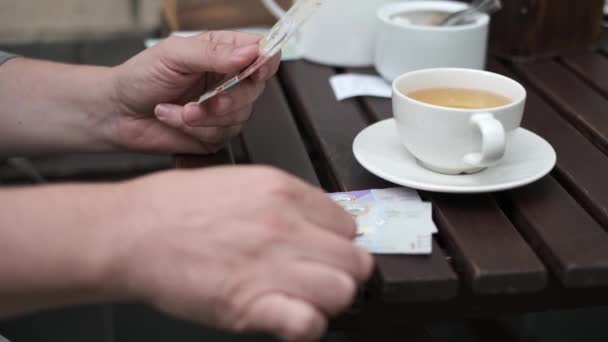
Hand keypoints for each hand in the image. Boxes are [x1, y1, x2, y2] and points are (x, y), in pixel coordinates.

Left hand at [110, 31, 280, 153]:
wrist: (117, 113)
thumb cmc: (140, 78)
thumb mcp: (174, 55)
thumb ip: (214, 53)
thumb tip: (249, 53)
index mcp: (222, 53)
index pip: (261, 52)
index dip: (265, 61)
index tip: (256, 69)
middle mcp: (227, 80)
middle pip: (256, 88)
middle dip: (229, 97)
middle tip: (207, 98)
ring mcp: (224, 109)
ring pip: (240, 115)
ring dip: (204, 116)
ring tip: (178, 108)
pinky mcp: (215, 134)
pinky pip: (221, 135)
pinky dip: (194, 129)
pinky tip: (175, 118)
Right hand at [111, 167, 372, 340]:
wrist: (131, 232)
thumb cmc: (175, 207)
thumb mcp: (239, 181)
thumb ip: (284, 202)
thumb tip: (314, 222)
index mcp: (283, 191)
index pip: (348, 224)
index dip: (337, 242)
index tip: (324, 251)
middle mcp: (284, 225)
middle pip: (355, 260)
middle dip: (342, 272)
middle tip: (320, 277)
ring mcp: (271, 264)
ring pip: (343, 290)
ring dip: (328, 299)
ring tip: (304, 298)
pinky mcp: (250, 302)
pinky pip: (307, 322)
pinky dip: (305, 326)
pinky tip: (288, 319)